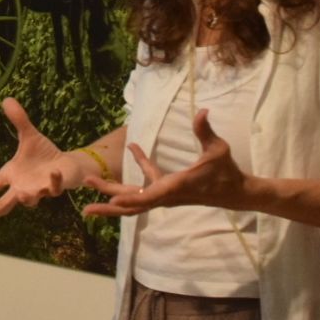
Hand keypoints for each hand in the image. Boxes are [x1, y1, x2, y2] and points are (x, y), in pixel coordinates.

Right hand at [0, 98, 76, 221]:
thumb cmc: (44, 154)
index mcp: (12, 176)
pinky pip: (53, 188)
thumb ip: (19, 120)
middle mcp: (22, 187)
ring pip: (30, 200)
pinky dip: (53, 182)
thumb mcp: (29, 136)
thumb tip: (7, 99)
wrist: (66, 163)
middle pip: (5, 203)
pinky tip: (53, 172)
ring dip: (26, 198)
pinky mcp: (54, 188)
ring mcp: (38, 190)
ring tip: (21, 195)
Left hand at [82, 110, 249, 217]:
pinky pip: (144, 185)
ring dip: (112, 194)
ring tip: (91, 187)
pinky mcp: (166, 190)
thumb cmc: (226, 171)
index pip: (149, 196)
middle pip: (132, 205)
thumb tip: (202, 111)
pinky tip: (134, 148)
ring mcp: (164, 195)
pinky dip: (138, 168)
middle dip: (109, 205)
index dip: (131, 198)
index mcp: (175, 186)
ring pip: (133, 200)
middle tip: (85, 209)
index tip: (112, 200)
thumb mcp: (218, 149)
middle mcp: (166, 195)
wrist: (234, 193)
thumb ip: (205, 132)